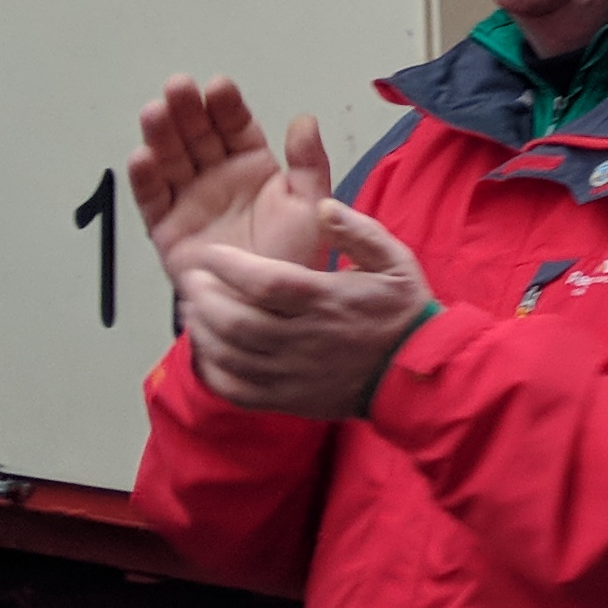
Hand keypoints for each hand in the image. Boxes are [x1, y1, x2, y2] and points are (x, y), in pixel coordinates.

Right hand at [130, 76, 336, 280]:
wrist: (269, 306)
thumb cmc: (291, 256)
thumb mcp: (310, 206)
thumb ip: (309, 163)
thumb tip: (305, 120)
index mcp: (252, 166)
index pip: (235, 127)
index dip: (226, 107)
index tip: (219, 87)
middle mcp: (217, 177)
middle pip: (197, 136)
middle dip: (187, 111)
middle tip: (179, 88)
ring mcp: (190, 201)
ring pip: (171, 160)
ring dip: (161, 135)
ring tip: (156, 113)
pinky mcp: (168, 229)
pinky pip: (152, 200)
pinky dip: (144, 180)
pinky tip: (142, 157)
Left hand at [171, 204, 439, 419]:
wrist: (415, 374)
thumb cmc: (401, 311)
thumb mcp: (394, 259)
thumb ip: (358, 231)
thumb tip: (322, 207)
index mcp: (326, 301)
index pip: (264, 283)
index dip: (229, 267)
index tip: (210, 254)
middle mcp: (304, 339)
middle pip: (236, 321)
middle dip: (204, 298)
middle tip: (192, 279)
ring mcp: (293, 375)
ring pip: (230, 356)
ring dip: (202, 331)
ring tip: (193, 309)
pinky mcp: (287, 400)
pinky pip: (237, 390)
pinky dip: (213, 371)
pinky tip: (207, 351)